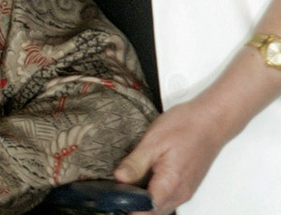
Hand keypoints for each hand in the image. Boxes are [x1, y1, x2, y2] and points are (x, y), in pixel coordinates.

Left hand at [114, 97, 229, 213]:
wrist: (211, 121)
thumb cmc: (185, 127)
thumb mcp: (152, 142)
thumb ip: (135, 164)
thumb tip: (119, 179)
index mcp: (171, 184)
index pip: (147, 209)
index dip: (129, 206)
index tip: (115, 197)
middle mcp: (181, 193)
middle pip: (155, 212)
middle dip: (136, 206)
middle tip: (118, 191)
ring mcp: (186, 190)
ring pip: (162, 206)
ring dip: (146, 201)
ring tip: (129, 185)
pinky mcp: (187, 185)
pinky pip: (168, 198)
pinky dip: (155, 194)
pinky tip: (144, 181)